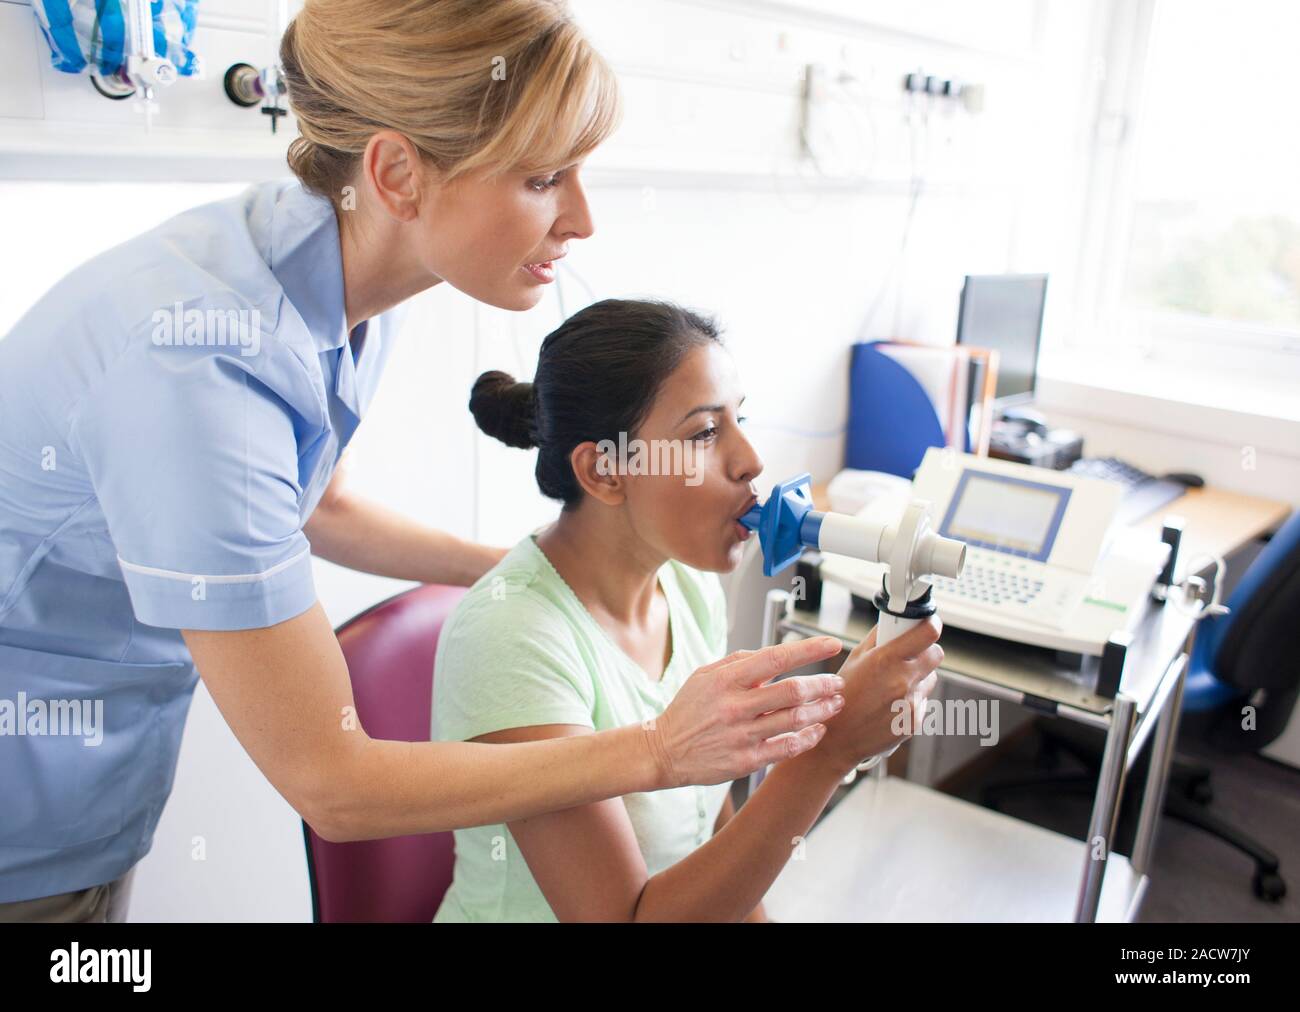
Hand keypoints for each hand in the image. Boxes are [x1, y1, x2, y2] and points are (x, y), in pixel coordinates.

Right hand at [650, 636, 845, 786]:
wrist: (664, 751)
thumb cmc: (688, 710)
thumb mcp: (705, 674)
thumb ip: (739, 661)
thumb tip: (775, 653)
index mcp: (726, 680)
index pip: (776, 658)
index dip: (809, 649)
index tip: (832, 644)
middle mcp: (735, 707)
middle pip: (792, 691)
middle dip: (823, 684)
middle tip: (837, 682)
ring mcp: (742, 736)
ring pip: (795, 720)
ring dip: (822, 710)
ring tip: (835, 703)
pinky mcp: (746, 761)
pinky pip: (787, 748)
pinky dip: (809, 737)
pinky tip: (818, 730)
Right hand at [809, 617, 943, 775]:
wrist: (840, 737)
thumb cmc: (843, 696)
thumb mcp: (855, 659)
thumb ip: (878, 638)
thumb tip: (893, 622)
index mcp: (886, 660)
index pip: (927, 634)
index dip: (931, 625)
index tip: (928, 623)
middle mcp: (902, 680)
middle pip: (936, 654)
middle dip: (926, 651)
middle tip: (911, 654)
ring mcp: (911, 702)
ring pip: (930, 679)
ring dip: (918, 677)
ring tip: (894, 684)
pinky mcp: (916, 720)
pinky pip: (922, 700)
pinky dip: (912, 698)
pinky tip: (891, 703)